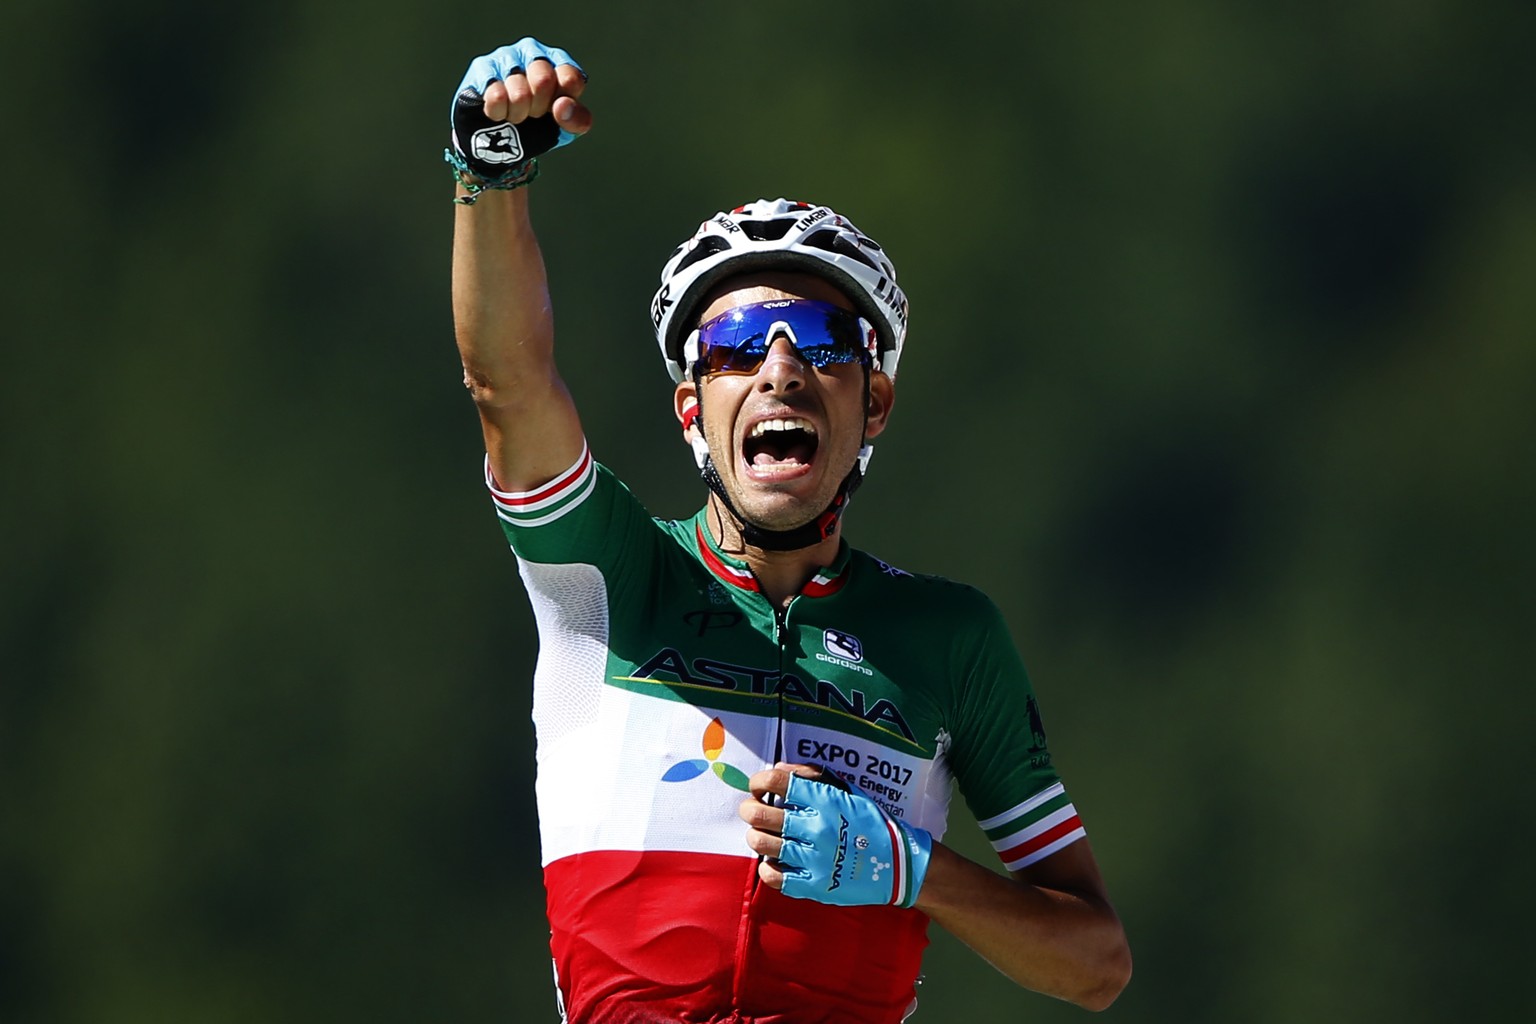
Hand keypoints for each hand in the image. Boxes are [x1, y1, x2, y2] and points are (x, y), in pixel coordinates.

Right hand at [449, 39, 591, 183]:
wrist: (496, 142)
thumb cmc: (536, 127)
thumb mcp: (564, 130)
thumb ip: (577, 120)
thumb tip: (562, 106)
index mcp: (558, 62)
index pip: (569, 78)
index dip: (561, 104)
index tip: (554, 111)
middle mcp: (533, 51)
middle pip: (543, 79)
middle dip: (537, 108)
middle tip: (532, 113)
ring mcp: (506, 56)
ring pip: (518, 90)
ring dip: (517, 113)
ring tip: (513, 113)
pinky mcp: (482, 68)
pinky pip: (496, 94)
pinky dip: (499, 113)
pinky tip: (497, 112)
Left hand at [738, 762, 931, 907]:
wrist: (898, 864)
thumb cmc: (870, 823)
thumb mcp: (848, 791)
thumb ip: (812, 777)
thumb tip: (778, 769)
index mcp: (825, 801)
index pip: (777, 782)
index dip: (759, 781)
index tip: (758, 786)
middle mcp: (816, 828)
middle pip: (761, 814)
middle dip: (749, 809)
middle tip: (751, 810)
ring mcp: (813, 859)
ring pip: (762, 844)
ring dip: (755, 836)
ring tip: (760, 835)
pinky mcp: (813, 886)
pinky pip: (774, 877)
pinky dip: (766, 867)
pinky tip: (773, 861)